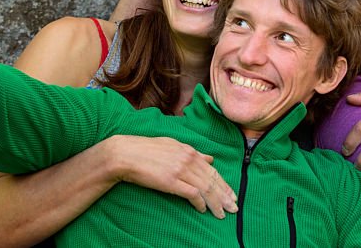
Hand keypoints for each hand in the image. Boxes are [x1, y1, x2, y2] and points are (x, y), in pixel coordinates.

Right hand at [106, 135, 236, 217]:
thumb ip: (193, 152)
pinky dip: (200, 202)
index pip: (213, 171)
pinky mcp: (171, 181)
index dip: (224, 184)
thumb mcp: (173, 145)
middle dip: (225, 196)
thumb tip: (210, 158)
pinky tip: (203, 210)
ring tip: (222, 214)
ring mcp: (180, 170)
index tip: (232, 195)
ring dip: (216, 203)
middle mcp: (188, 160)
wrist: (126, 154)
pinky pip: (191, 193)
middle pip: (213, 180)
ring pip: (205, 188)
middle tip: (234, 208)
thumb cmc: (147, 150)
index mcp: (190, 151)